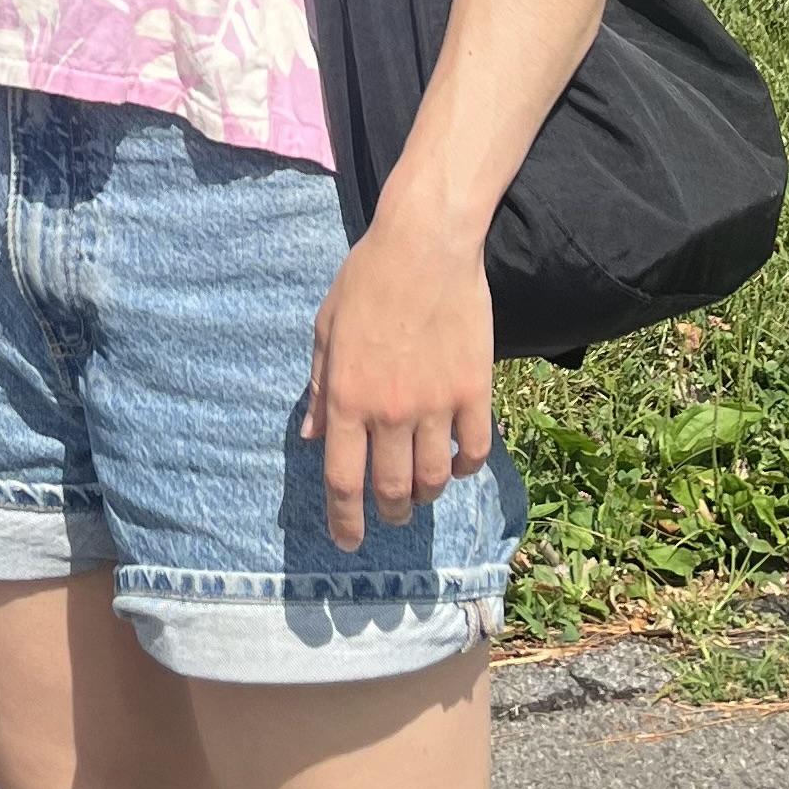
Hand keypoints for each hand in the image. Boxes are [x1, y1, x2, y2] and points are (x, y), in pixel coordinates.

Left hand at [300, 192, 493, 551]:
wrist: (426, 245)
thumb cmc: (368, 280)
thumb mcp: (327, 330)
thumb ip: (321, 389)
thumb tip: (312, 439)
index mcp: (348, 397)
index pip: (343, 482)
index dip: (344, 522)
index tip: (347, 542)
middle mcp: (391, 411)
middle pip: (391, 490)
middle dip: (390, 514)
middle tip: (391, 515)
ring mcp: (436, 404)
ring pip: (434, 479)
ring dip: (426, 495)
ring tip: (421, 491)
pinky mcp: (474, 392)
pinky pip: (475, 450)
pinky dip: (466, 467)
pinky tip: (459, 463)